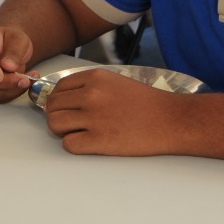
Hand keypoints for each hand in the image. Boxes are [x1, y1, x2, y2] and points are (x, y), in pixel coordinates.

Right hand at [0, 26, 35, 102]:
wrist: (10, 49)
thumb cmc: (11, 41)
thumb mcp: (19, 40)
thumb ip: (15, 51)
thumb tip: (8, 66)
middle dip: (5, 83)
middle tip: (25, 81)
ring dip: (9, 90)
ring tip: (27, 82)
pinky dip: (8, 95)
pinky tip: (19, 87)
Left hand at [44, 69, 177, 155]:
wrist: (171, 120)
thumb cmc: (146, 103)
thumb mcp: (116, 81)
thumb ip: (91, 86)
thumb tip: (66, 98)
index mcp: (95, 78)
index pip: (58, 88)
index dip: (59, 100)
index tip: (67, 108)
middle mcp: (91, 94)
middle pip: (52, 106)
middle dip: (58, 115)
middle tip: (72, 123)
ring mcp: (94, 117)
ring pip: (54, 124)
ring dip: (62, 131)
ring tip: (79, 133)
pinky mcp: (99, 140)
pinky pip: (68, 144)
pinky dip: (74, 146)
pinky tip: (88, 143)